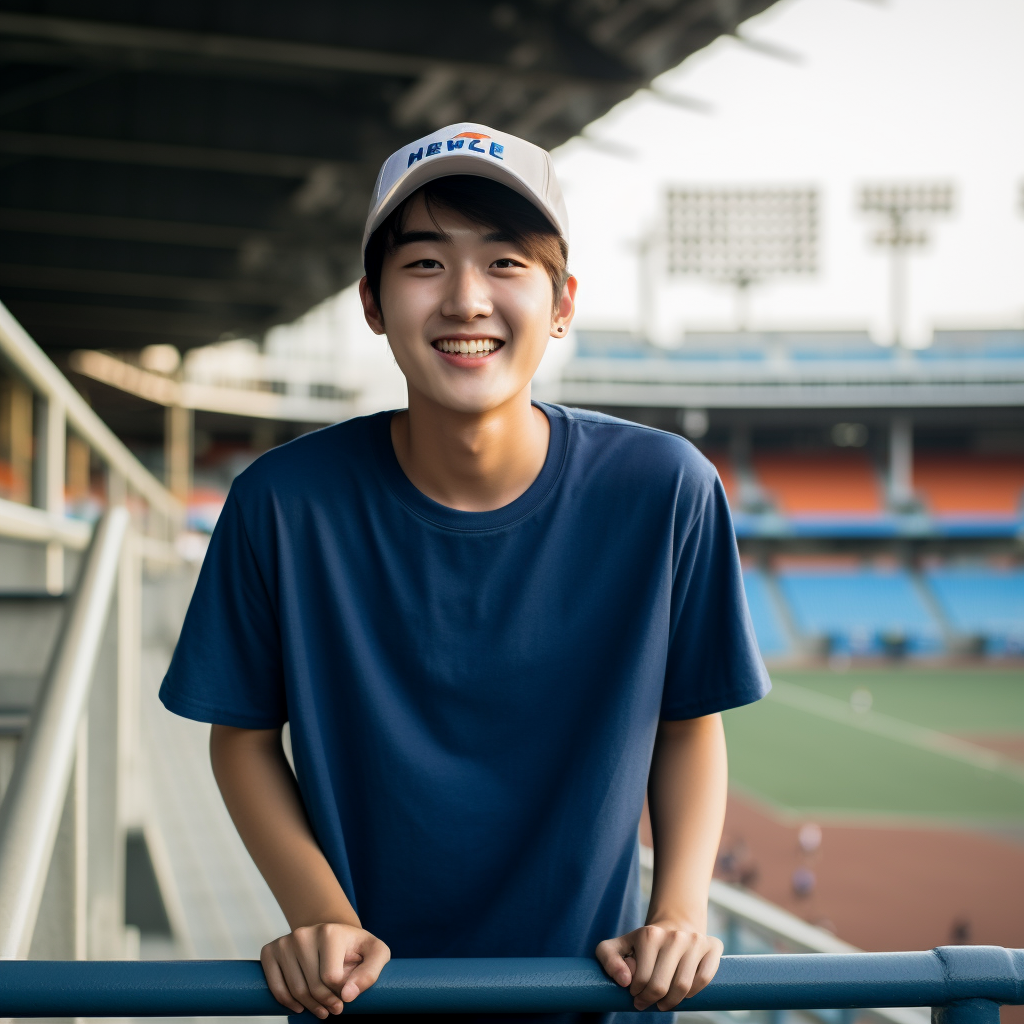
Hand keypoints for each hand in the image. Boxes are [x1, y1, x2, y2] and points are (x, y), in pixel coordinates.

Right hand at [261, 922, 389, 1016]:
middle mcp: (304, 933)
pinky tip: (300, 1006)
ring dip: (309, 1007)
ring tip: (321, 1009)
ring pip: (295, 990)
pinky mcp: (270, 951)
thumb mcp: (375, 953)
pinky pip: (275, 988)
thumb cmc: (355, 947)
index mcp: (329, 932)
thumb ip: (370, 972)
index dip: (340, 994)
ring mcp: (285, 942)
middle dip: (325, 1003)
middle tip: (334, 1009)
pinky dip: (287, 1002)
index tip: (347, 997)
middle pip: (313, 986)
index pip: (332, 978)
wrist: (330, 936)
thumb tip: (348, 995)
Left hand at [596, 921, 722, 1011]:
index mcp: (650, 934)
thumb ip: (608, 959)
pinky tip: (684, 993)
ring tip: (663, 1002)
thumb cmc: (643, 944)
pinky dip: (693, 992)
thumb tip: (624, 980)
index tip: (635, 993)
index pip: (642, 980)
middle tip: (648, 1002)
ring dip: (672, 1002)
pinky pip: (704, 979)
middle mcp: (674, 935)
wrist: (674, 925)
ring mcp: (696, 940)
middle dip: (652, 1000)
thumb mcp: (618, 946)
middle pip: (663, 986)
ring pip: (684, 986)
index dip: (637, 993)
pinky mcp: (713, 946)